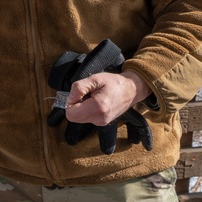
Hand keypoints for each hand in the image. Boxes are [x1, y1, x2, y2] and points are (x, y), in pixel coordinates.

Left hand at [46, 40, 152, 154]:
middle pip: (74, 118)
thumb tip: (70, 98)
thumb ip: (79, 88)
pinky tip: (96, 102)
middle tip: (85, 95)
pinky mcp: (102, 123)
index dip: (70, 103)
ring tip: (92, 97)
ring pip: (80, 118)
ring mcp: (101, 122)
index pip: (71, 114)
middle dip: (75, 106)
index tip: (78, 94)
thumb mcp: (95, 79)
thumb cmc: (114, 83)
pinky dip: (87, 110)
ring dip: (81, 108)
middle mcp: (100, 118)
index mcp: (98, 107)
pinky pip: (87, 118)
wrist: (131, 90)